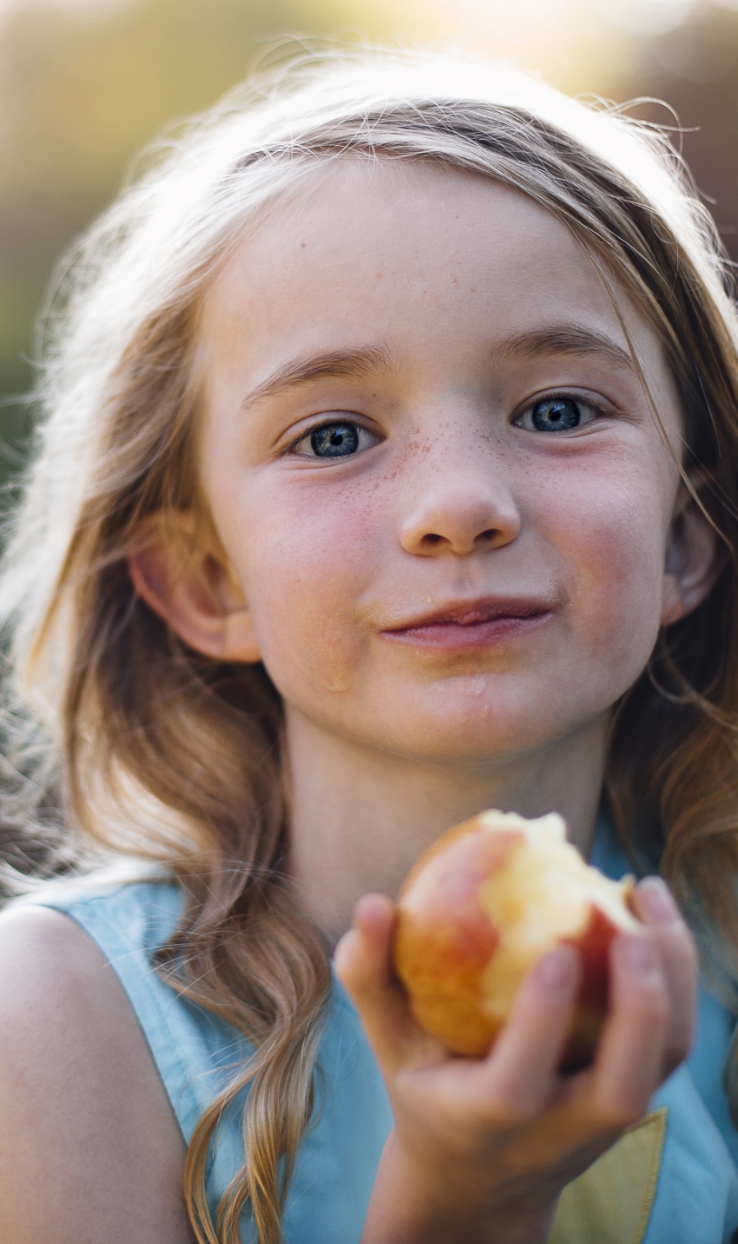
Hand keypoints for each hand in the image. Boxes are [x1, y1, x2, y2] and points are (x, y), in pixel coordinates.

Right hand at [334, 877, 695, 1243]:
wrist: (482, 1177)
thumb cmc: (426, 1087)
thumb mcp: (388, 1043)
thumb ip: (370, 975)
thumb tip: (374, 904)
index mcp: (487, 1120)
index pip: (519, 1084)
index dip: (541, 1021)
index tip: (557, 952)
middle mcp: (557, 1131)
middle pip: (620, 1090)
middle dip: (638, 1012)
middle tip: (630, 928)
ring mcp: (604, 1119)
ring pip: (662, 1061)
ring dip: (671, 980)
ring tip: (647, 893)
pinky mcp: (635, 1096)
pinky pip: (673, 1040)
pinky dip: (676, 975)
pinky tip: (652, 910)